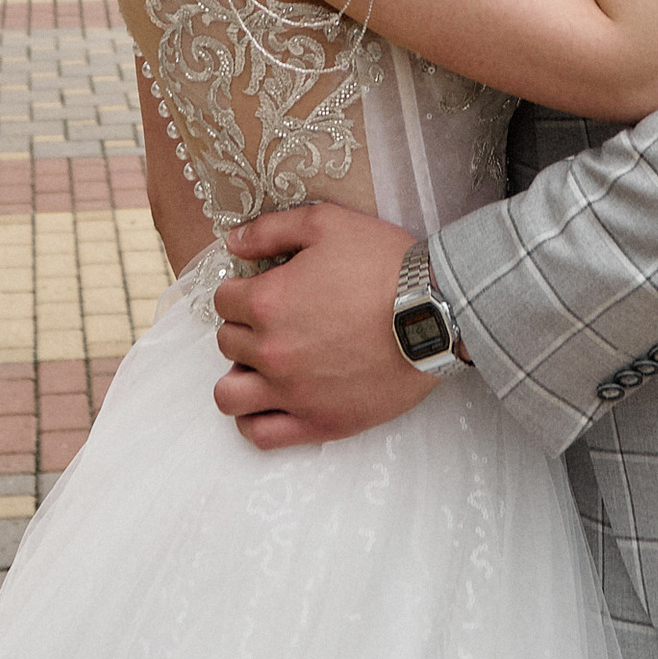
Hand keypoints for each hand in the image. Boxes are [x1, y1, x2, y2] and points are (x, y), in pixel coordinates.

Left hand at [210, 200, 437, 447]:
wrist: (435, 311)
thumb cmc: (382, 263)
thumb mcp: (326, 223)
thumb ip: (271, 229)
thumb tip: (232, 243)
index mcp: (268, 302)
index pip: (223, 300)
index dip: (241, 289)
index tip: (262, 287)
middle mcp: (271, 351)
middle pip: (227, 342)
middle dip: (244, 326)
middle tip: (275, 318)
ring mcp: (292, 393)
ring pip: (229, 395)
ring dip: (239, 375)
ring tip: (265, 362)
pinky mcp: (317, 423)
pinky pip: (259, 435)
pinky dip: (253, 419)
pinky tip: (270, 399)